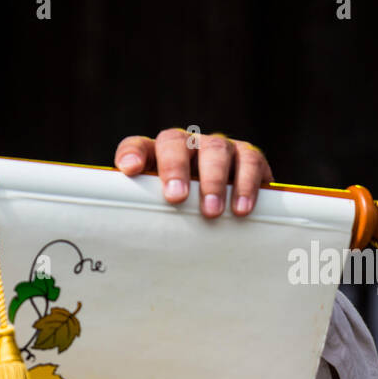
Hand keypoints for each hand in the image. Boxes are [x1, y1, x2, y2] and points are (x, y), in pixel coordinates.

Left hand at [114, 128, 272, 217]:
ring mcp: (218, 147)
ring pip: (215, 150)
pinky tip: (241, 208)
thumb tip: (127, 235)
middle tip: (176, 198)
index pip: (138, 146)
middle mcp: (187, 146)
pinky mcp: (248, 156)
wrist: (229, 214)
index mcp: (157, 155)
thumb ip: (146, 211)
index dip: (132, 154)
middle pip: (176, 143)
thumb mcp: (162, 211)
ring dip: (213, 180)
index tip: (130, 170)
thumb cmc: (184, 214)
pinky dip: (246, 184)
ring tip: (212, 212)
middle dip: (175, 168)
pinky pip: (250, 161)